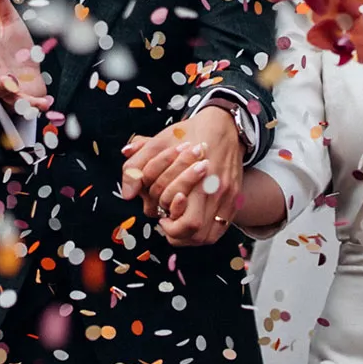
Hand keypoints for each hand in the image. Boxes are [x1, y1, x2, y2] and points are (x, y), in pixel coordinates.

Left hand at [120, 106, 245, 245]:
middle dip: (175, 232)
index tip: (159, 214)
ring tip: (176, 225)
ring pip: (208, 236)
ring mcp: (228, 196)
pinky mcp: (234, 200)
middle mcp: (216, 189)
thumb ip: (137, 166)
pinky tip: (191, 224)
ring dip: (188, 238)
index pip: (181, 215)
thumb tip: (127, 195)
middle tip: (166, 221)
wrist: (224, 126)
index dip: (166, 221)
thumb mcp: (158, 142)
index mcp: (199, 175)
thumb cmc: (188, 134)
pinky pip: (219, 230)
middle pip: (195, 230)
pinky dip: (203, 234)